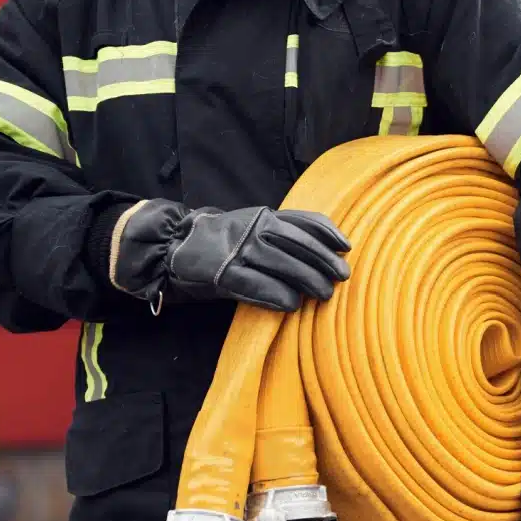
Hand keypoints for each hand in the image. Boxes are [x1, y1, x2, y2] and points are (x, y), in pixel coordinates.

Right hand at [110, 199, 350, 311]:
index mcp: (262, 216)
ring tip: (324, 294)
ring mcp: (236, 250)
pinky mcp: (222, 273)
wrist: (174, 246)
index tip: (346, 247)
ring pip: (280, 263)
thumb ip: (283, 231)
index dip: (326, 233)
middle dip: (323, 260)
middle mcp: (251, 229)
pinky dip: (277, 295)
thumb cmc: (223, 240)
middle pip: (296, 244)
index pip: (301, 221)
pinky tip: (292, 304)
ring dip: (306, 279)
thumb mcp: (253, 227)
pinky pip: (255, 284)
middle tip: (342, 277)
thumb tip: (327, 244)